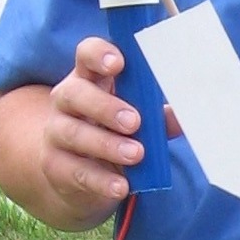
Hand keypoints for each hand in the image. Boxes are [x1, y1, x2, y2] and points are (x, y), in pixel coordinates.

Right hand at [39, 36, 179, 216]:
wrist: (82, 178)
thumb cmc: (116, 134)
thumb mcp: (139, 121)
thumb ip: (158, 117)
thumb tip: (184, 117)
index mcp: (89, 79)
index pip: (86, 55)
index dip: (98, 54)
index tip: (118, 64)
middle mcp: (66, 100)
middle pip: (74, 93)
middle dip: (105, 106)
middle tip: (135, 122)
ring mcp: (56, 132)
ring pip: (73, 133)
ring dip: (106, 144)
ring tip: (136, 154)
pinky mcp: (55, 165)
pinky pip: (76, 171)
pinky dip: (100, 180)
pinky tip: (121, 186)